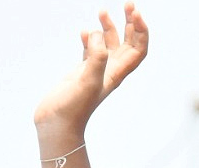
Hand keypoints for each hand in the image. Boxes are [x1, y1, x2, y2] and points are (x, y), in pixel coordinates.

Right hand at [33, 4, 148, 137]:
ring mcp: (95, 71)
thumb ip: (96, 57)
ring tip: (102, 11)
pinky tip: (84, 32)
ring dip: (108, 26)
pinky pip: (91, 50)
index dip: (142, 30)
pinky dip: (90, 38)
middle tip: (128, 4)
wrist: (56, 124)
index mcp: (117, 73)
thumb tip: (96, 34)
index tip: (135, 13)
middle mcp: (109, 71)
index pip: (139, 49)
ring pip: (109, 44)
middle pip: (129, 43)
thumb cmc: (73, 107)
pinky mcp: (81, 72)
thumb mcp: (87, 80)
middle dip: (130, 23)